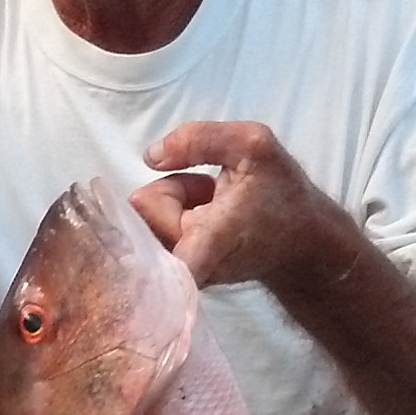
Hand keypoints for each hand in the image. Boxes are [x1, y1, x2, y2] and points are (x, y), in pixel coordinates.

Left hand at [132, 122, 364, 294]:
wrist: (302, 243)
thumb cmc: (281, 196)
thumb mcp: (253, 145)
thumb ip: (199, 139)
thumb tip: (151, 156)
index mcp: (208, 241)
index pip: (156, 260)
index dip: (128, 247)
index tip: (113, 248)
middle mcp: (188, 267)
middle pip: (144, 211)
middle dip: (169, 191)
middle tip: (210, 190)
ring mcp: (180, 274)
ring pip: (149, 218)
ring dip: (175, 201)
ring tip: (213, 202)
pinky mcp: (177, 275)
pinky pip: (155, 232)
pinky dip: (175, 216)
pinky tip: (207, 216)